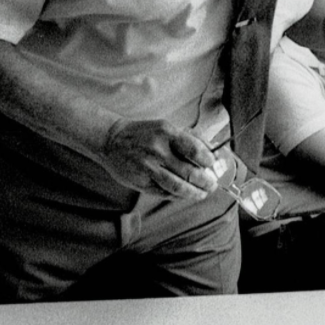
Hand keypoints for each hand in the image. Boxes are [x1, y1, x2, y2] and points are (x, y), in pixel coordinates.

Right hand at [101, 119, 219, 201]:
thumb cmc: (143, 133)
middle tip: (212, 184)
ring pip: (178, 187)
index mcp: (167, 133)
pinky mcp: (142, 183)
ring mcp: (149, 168)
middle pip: (189, 172)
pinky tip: (185, 195)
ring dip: (195, 193)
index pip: (195, 150)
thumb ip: (190, 137)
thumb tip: (212, 150)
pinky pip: (165, 193)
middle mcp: (158, 151)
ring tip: (203, 193)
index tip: (213, 165)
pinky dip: (179, 196)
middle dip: (206, 181)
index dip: (208, 160)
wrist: (112, 140)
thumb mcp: (166, 128)